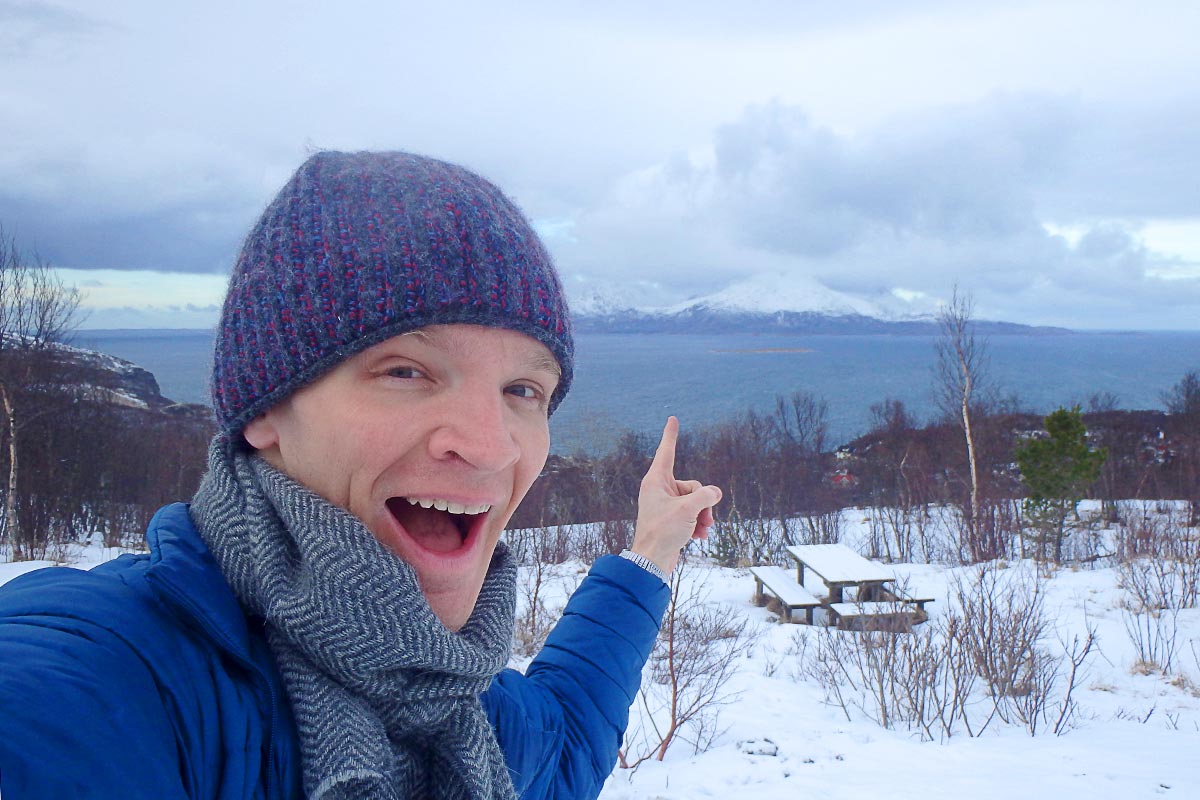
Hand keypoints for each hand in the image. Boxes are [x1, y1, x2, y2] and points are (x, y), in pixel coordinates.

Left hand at [630, 417, 722, 574]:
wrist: (652, 562)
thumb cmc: (663, 532)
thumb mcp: (689, 509)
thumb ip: (706, 495)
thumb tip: (715, 493)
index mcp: (656, 481)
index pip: (667, 451)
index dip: (671, 435)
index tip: (672, 418)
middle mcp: (659, 490)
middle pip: (692, 485)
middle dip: (703, 502)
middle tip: (703, 519)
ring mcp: (666, 505)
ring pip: (695, 501)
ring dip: (702, 516)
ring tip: (701, 530)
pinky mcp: (671, 519)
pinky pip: (691, 514)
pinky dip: (697, 524)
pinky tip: (699, 537)